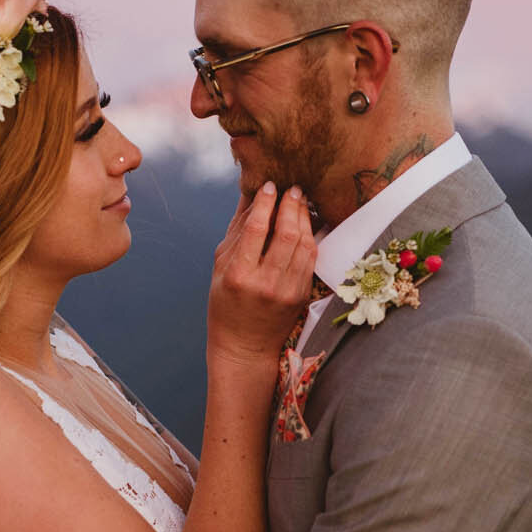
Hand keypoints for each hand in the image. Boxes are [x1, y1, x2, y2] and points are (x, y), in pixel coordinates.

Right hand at [208, 181, 317, 367]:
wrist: (244, 347)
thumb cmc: (225, 304)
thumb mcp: (220, 268)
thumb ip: (236, 231)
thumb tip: (250, 195)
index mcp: (239, 275)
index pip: (256, 229)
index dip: (265, 203)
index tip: (270, 185)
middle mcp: (265, 283)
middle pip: (286, 234)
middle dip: (291, 205)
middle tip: (292, 188)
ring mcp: (287, 291)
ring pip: (304, 244)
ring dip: (304, 217)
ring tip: (300, 201)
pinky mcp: (302, 295)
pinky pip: (310, 259)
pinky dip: (310, 237)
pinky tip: (306, 224)